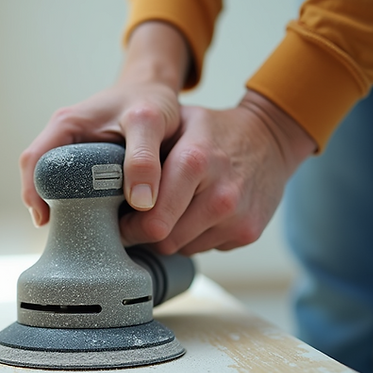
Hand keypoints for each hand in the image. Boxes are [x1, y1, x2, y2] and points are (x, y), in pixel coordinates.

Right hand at [20, 22, 189, 226]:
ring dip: (64, 206)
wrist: (155, 90)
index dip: (33, 191)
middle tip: (63, 230)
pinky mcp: (87, 162)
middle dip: (48, 204)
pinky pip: (74, 185)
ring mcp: (73, 151)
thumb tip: (140, 203)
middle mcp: (63, 138)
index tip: (44, 220)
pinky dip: (82, 203)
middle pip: (41, 176)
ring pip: (57, 183)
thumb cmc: (149, 100)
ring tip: (78, 229)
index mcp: (66, 124)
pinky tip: (96, 219)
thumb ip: (143, 159)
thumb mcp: (148, 122)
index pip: (34, 160)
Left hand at [119, 90, 316, 254]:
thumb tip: (101, 183)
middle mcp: (220, 195)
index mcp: (195, 162)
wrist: (272, 137)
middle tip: (137, 221)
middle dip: (145, 234)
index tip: (119, 219)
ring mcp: (237, 218)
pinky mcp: (248, 233)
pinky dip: (193, 237)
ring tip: (170, 210)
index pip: (151, 219)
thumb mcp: (176, 123)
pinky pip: (204, 249)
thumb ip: (143, 152)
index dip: (128, 225)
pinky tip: (195, 213)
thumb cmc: (213, 130)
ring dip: (169, 236)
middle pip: (164, 240)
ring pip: (182, 248)